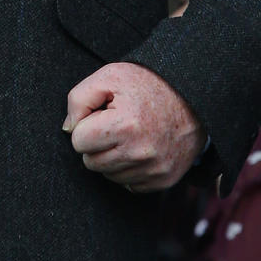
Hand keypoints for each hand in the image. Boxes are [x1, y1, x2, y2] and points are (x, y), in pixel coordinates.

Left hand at [64, 62, 205, 191]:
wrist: (191, 97)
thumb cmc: (145, 84)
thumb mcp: (108, 76)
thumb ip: (78, 100)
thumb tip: (69, 130)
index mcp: (124, 126)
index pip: (78, 141)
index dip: (85, 126)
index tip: (101, 115)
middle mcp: (140, 153)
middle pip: (91, 162)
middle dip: (96, 143)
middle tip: (114, 124)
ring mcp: (153, 170)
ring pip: (108, 175)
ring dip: (112, 156)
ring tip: (129, 134)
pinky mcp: (163, 181)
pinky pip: (129, 184)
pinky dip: (129, 168)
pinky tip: (140, 147)